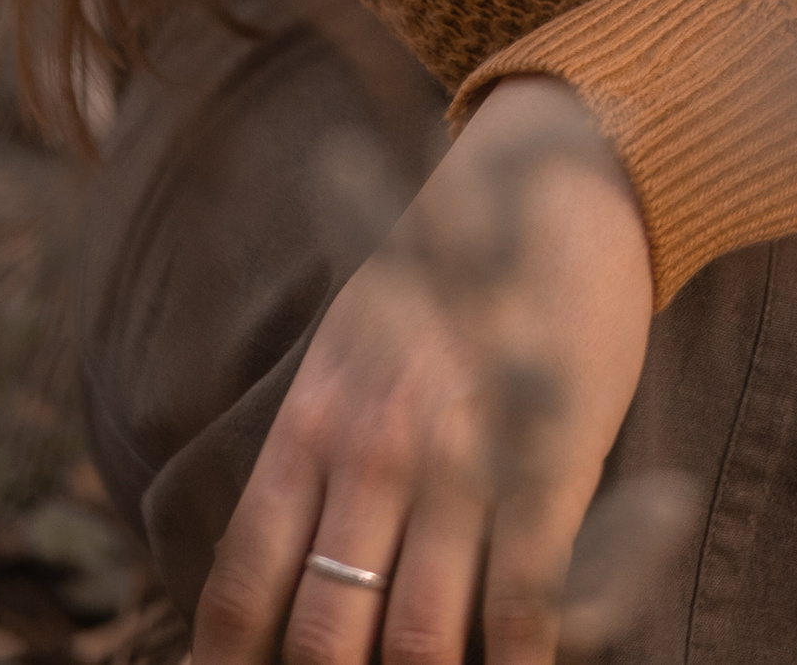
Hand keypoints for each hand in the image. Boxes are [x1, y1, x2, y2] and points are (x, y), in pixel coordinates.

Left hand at [189, 81, 654, 664]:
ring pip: (419, 637)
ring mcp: (464, 457)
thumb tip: (272, 576)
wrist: (567, 181)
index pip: (245, 579)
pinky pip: (520, 603)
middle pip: (326, 630)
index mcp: (316, 416)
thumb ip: (314, 452)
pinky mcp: (549, 464)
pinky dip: (513, 662)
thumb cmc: (456, 273)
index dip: (230, 664)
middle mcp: (377, 445)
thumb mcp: (352, 346)